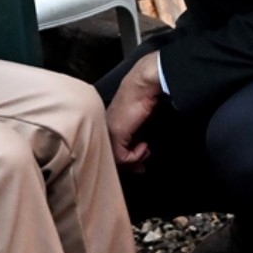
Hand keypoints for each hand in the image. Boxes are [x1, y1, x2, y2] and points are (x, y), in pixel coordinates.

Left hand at [105, 54, 161, 170]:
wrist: (142, 84)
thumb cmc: (144, 95)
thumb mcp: (140, 115)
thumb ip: (138, 130)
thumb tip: (145, 142)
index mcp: (111, 122)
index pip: (114, 147)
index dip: (128, 157)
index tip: (140, 163)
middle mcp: (106, 127)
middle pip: (114, 154)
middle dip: (130, 164)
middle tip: (141, 168)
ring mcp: (109, 130)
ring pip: (116, 157)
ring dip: (134, 159)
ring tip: (145, 151)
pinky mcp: (116, 133)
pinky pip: (122, 156)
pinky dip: (135, 156)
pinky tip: (144, 147)